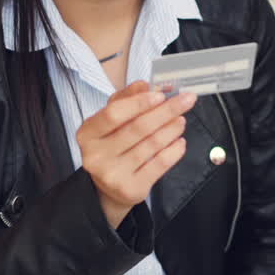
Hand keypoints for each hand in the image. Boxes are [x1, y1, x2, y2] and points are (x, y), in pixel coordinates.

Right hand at [77, 81, 196, 226]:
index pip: (114, 114)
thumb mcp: (113, 121)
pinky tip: (180, 142)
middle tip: (186, 101)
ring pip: (150, 145)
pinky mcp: (130, 188)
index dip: (139, 103)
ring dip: (172, 129)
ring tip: (181, 120)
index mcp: (88, 133)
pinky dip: (173, 151)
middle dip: (166, 111)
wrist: (108, 188)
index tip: (161, 95)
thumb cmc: (112, 146)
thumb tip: (146, 85)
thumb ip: (127, 99)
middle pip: (137, 128)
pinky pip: (159, 165)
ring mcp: (112, 174)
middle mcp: (96, 154)